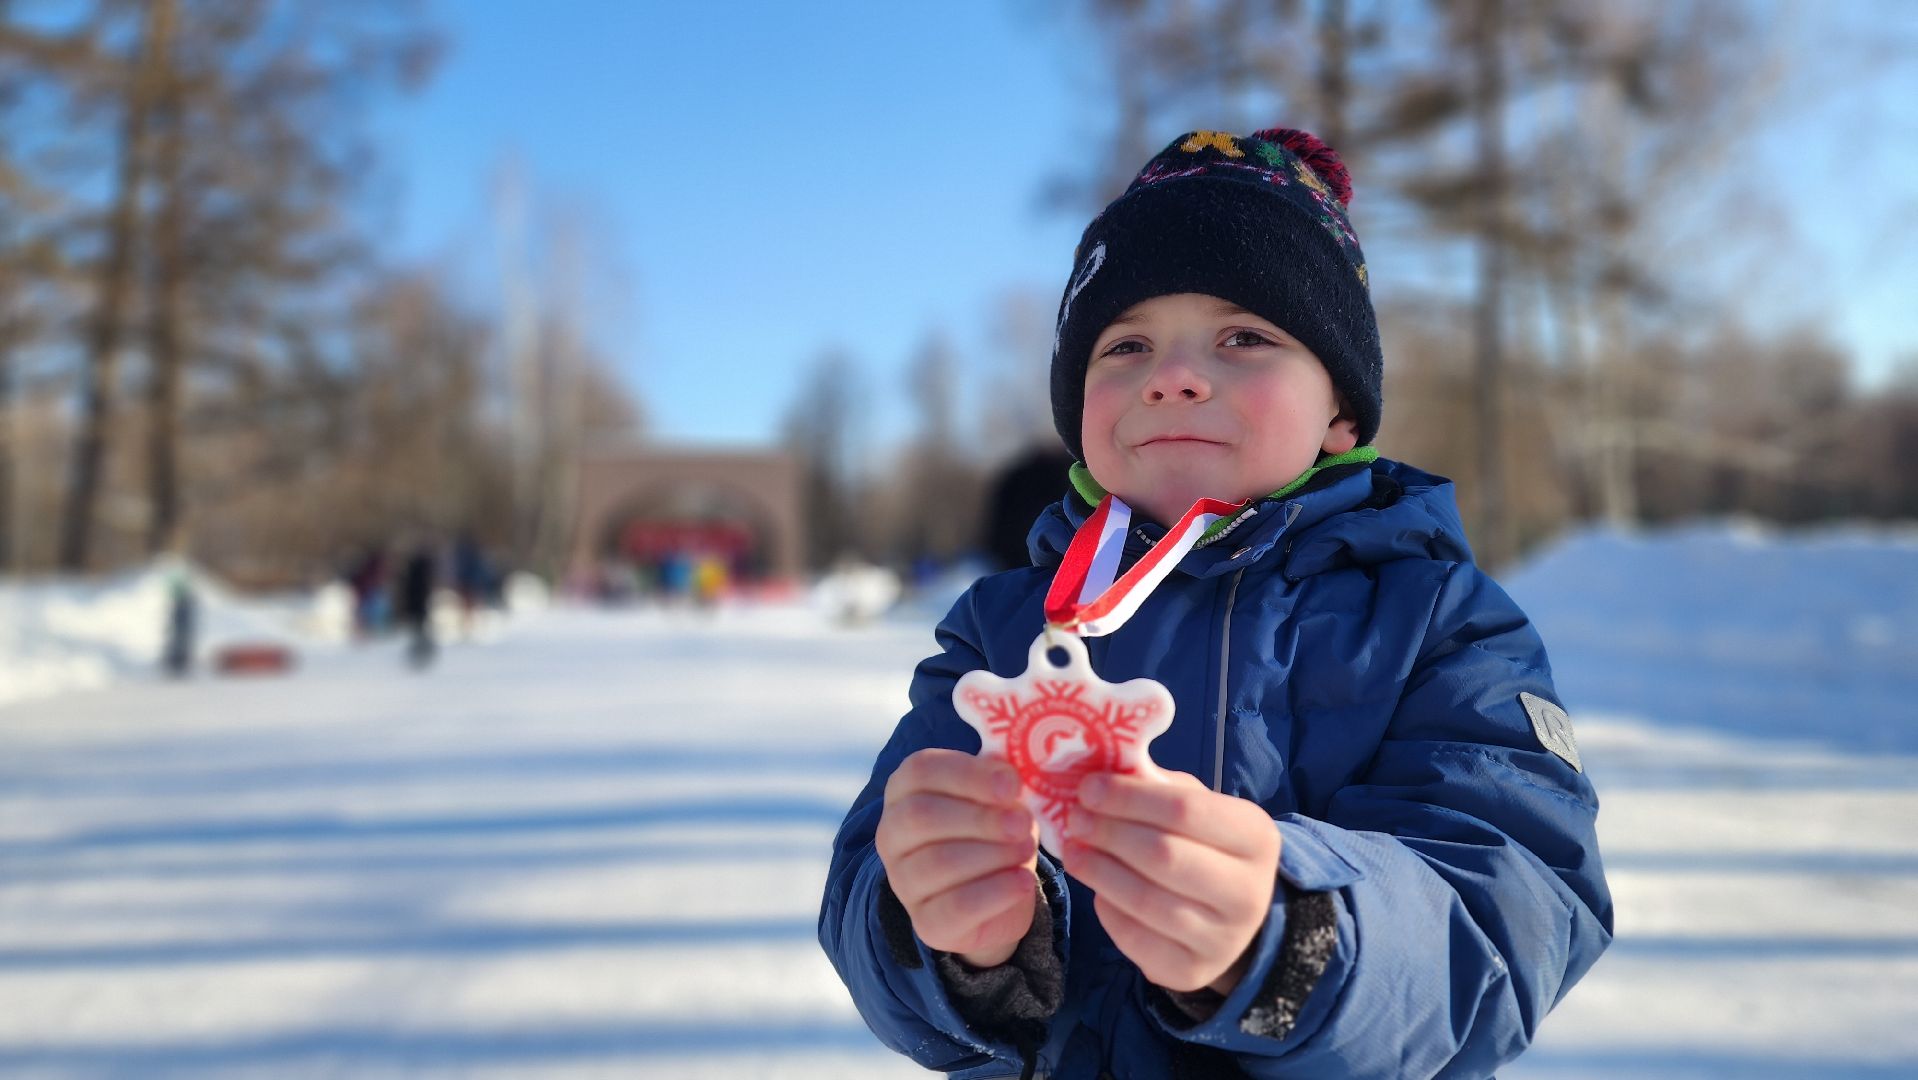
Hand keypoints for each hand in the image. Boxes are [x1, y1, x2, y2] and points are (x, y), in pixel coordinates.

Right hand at [876, 748, 1039, 967]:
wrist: (1000, 896)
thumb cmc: (994, 831)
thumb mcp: (999, 799)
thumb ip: (998, 783)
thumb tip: (1008, 777)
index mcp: (904, 790)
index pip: (919, 771)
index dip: (968, 774)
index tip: (1012, 785)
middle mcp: (892, 834)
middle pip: (922, 816)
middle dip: (980, 818)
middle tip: (1022, 823)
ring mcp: (902, 881)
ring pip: (939, 862)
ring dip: (993, 854)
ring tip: (1026, 850)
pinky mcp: (925, 923)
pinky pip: (957, 906)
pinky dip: (997, 892)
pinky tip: (1023, 882)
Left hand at [1061, 769, 1280, 994]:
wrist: (1235, 918)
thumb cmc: (1205, 846)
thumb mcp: (1198, 808)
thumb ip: (1157, 789)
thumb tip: (1099, 774)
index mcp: (1256, 837)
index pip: (1185, 809)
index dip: (1129, 797)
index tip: (1088, 788)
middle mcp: (1249, 892)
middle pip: (1163, 855)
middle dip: (1108, 833)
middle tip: (1075, 819)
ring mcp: (1223, 939)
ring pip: (1145, 901)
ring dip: (1098, 871)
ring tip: (1073, 850)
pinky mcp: (1191, 972)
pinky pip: (1134, 938)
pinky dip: (1107, 909)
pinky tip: (1097, 889)